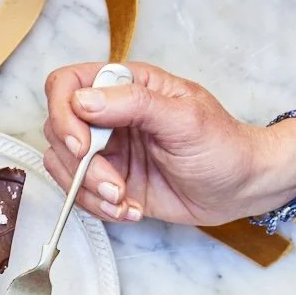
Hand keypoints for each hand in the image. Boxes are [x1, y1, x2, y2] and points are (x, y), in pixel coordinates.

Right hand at [42, 61, 295, 224]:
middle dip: (81, 167)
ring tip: (124, 200)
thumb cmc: (222, 146)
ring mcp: (105, 149)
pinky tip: (129, 208)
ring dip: (88, 192)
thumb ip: (134, 104)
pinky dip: (97, 208)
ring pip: (62, 166)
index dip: (64, 115)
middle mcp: (109, 115)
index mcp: (127, 87)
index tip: (83, 146)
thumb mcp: (185, 119)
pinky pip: (76, 193)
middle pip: (57, 132)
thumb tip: (83, 99)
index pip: (67, 85)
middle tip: (114, 185)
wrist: (238, 188)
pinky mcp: (105, 179)